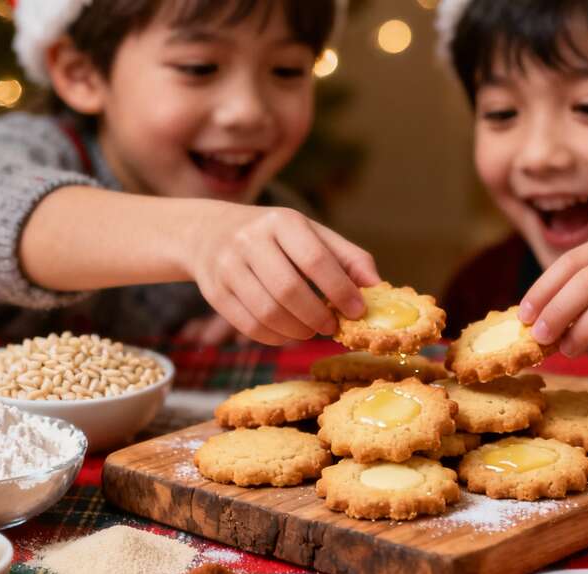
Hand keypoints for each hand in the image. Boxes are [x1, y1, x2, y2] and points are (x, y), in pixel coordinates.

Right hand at [188, 206, 379, 345]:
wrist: (210, 232)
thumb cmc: (275, 237)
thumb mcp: (312, 235)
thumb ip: (348, 258)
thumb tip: (378, 287)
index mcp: (282, 221)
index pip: (316, 260)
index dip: (340, 290)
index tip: (357, 311)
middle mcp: (250, 240)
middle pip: (289, 290)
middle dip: (317, 316)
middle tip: (331, 327)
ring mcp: (227, 266)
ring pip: (268, 312)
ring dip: (297, 331)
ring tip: (310, 330)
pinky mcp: (215, 292)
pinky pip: (249, 326)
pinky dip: (275, 338)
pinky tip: (288, 334)